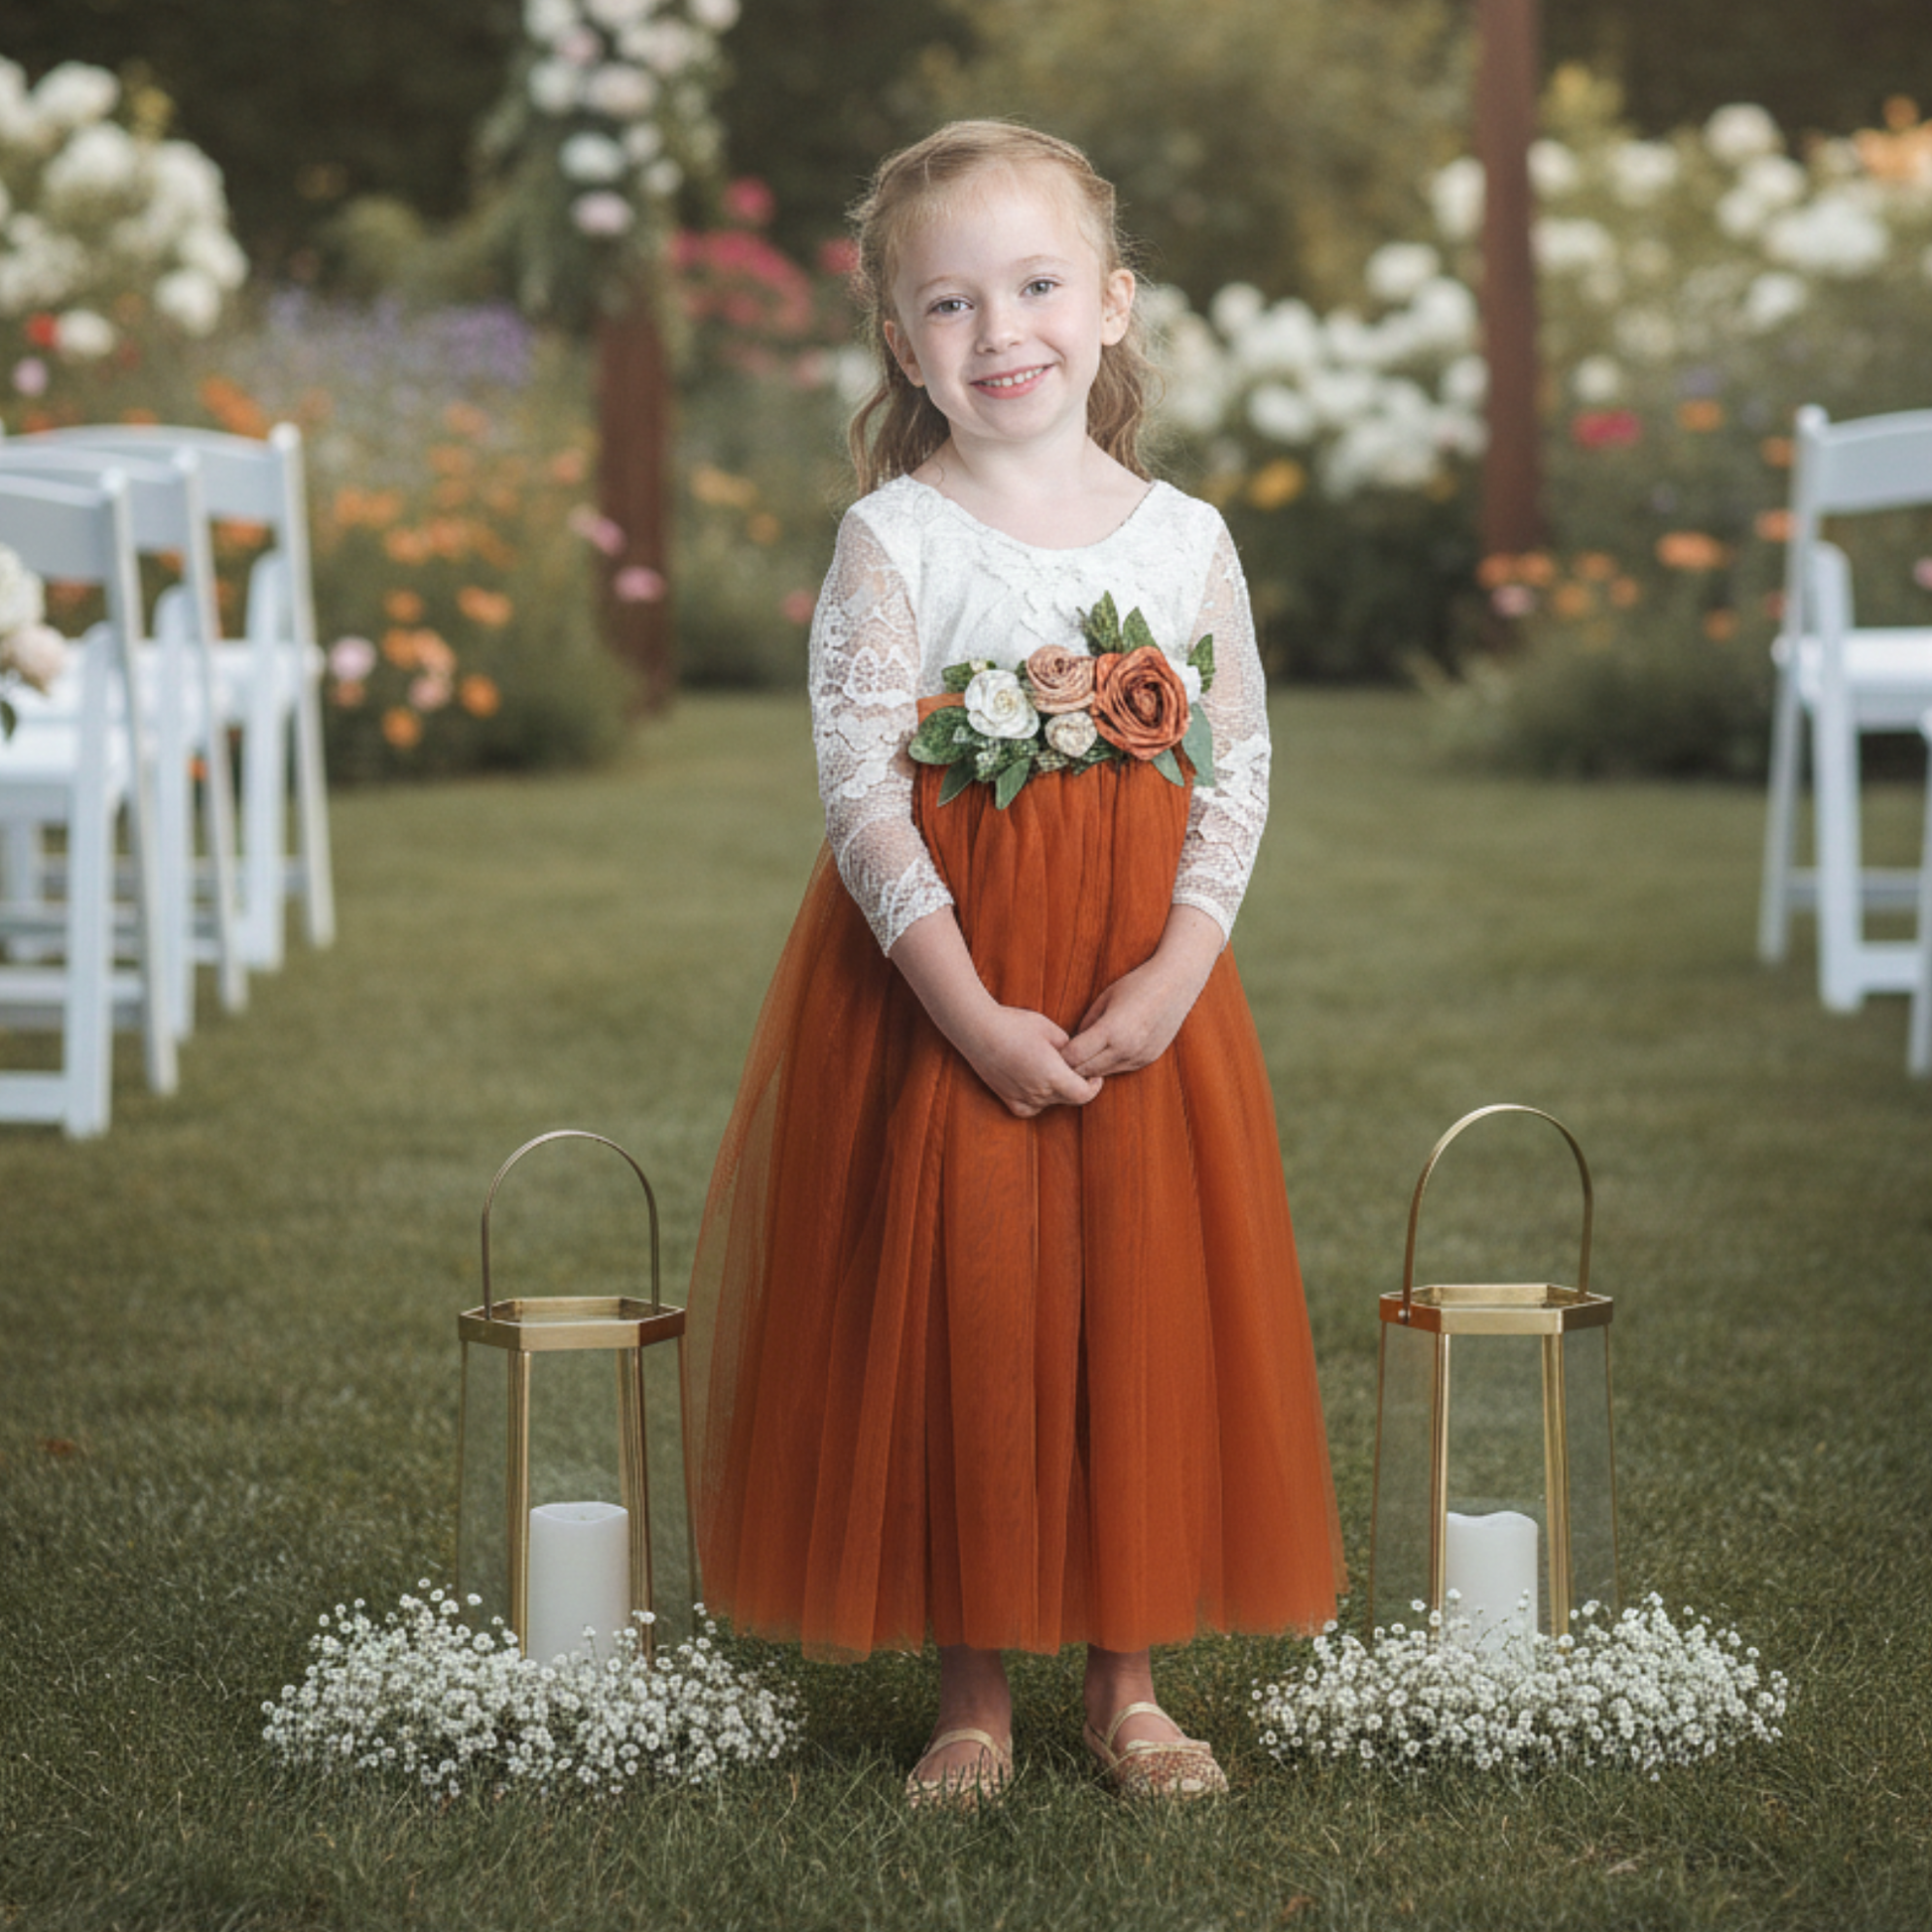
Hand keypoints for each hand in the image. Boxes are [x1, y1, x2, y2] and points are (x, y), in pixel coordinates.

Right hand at [960, 1004, 1103, 1117]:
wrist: (978, 1030)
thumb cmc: (1015, 1025)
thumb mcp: (1051, 1029)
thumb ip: (1070, 1048)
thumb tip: (1076, 1057)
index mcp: (1054, 1075)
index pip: (1085, 1094)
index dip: (1094, 1086)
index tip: (1094, 1074)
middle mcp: (1040, 1092)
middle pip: (1069, 1098)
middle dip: (1077, 1084)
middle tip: (1075, 1067)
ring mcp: (1022, 1098)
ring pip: (1051, 1102)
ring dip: (1058, 1090)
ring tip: (1052, 1069)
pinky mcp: (1008, 1099)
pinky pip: (1031, 1108)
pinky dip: (1038, 1100)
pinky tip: (1036, 1083)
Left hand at [1062, 905, 1223, 1078]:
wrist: (1177, 983)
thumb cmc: (1138, 984)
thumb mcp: (1105, 998)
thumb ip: (1087, 1023)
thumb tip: (1073, 1044)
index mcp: (1111, 1031)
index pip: (1073, 1057)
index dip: (1060, 1056)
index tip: (1053, 1050)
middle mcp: (1126, 1049)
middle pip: (1085, 1071)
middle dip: (1071, 1066)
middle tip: (1060, 1059)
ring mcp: (1139, 1057)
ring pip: (1103, 1074)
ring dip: (1090, 1068)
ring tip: (1080, 1056)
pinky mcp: (1148, 1059)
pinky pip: (1120, 1069)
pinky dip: (1108, 1064)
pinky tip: (1105, 1051)